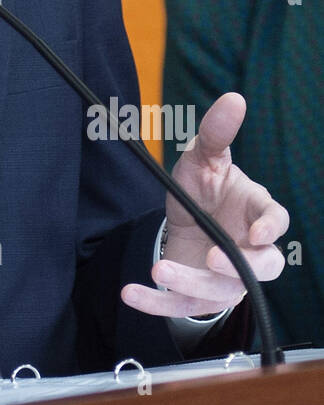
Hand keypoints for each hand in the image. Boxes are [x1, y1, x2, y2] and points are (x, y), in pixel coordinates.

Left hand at [121, 93, 288, 318]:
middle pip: (263, 267)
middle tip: (213, 256)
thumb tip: (234, 98)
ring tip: (160, 267)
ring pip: (221, 290)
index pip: (276, 222)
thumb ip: (216, 133)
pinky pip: (180, 306)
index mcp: (256, 213)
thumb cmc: (203, 188)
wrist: (186, 221)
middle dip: (240, 266)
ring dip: (192, 283)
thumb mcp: (202, 158)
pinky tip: (129, 293)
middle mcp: (249, 250)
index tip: (258, 232)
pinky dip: (155, 303)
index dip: (271, 229)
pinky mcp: (199, 296)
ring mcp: (227, 278)